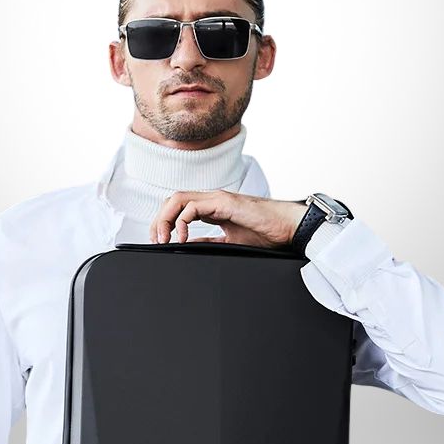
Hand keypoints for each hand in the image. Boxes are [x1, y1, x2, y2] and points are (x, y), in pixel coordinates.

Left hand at [149, 190, 306, 247]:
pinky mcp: (224, 202)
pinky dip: (181, 221)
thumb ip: (206, 242)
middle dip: (158, 221)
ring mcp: (217, 198)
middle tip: (156, 242)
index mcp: (212, 207)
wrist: (287, 227)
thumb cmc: (265, 233)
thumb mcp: (228, 241)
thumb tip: (185, 246)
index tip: (160, 242)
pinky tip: (182, 238)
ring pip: (177, 199)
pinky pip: (192, 206)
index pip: (177, 208)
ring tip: (164, 239)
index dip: (164, 223)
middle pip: (172, 201)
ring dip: (165, 219)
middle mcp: (211, 199)